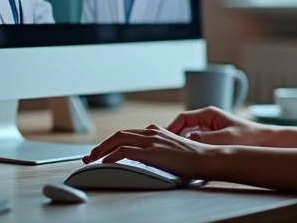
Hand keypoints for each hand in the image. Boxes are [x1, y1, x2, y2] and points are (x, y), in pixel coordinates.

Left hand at [82, 124, 212, 179]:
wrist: (207, 159)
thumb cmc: (194, 159)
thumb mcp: (173, 152)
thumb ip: (159, 152)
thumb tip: (146, 161)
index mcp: (156, 131)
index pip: (128, 134)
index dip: (111, 142)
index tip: (102, 152)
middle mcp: (152, 132)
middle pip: (119, 134)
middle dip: (101, 145)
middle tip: (90, 156)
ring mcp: (151, 141)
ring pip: (118, 139)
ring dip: (102, 150)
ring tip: (92, 160)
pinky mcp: (152, 152)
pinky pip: (125, 151)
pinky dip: (112, 156)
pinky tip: (105, 164)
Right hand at [167, 106, 276, 146]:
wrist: (264, 142)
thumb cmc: (248, 137)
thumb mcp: (226, 138)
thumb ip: (207, 139)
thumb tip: (188, 140)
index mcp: (209, 114)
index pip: (183, 118)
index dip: (171, 128)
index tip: (164, 139)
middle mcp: (207, 120)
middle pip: (183, 127)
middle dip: (173, 137)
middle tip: (164, 149)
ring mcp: (209, 130)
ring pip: (189, 137)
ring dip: (182, 145)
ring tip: (174, 155)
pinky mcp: (212, 140)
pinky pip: (197, 144)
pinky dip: (191, 150)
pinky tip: (188, 159)